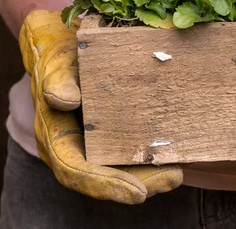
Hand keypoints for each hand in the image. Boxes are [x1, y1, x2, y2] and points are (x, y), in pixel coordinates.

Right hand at [19, 10, 182, 203]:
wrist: (69, 42)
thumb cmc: (62, 52)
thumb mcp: (57, 60)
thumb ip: (56, 78)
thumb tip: (64, 100)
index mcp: (57, 137)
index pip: (76, 170)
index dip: (105, 184)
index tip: (137, 193)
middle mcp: (78, 146)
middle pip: (107, 176)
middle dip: (141, 182)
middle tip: (174, 178)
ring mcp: (98, 141)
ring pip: (123, 168)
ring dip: (152, 174)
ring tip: (179, 172)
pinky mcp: (117, 130)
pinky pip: (134, 149)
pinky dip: (155, 153)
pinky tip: (179, 152)